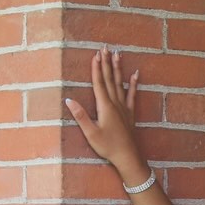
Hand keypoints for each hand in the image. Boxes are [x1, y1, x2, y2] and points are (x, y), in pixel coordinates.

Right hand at [65, 47, 143, 172]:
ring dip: (118, 68)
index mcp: (105, 106)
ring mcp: (124, 107)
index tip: (95, 55)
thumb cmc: (108, 146)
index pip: (99, 83)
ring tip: (117, 54)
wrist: (128, 156)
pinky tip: (136, 74)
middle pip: (109, 79)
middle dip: (106, 63)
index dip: (97, 68)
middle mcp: (115, 103)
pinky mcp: (130, 113)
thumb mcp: (90, 133)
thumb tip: (68, 100)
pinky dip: (134, 84)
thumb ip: (80, 116)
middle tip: (105, 47)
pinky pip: (132, 94)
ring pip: (120, 83)